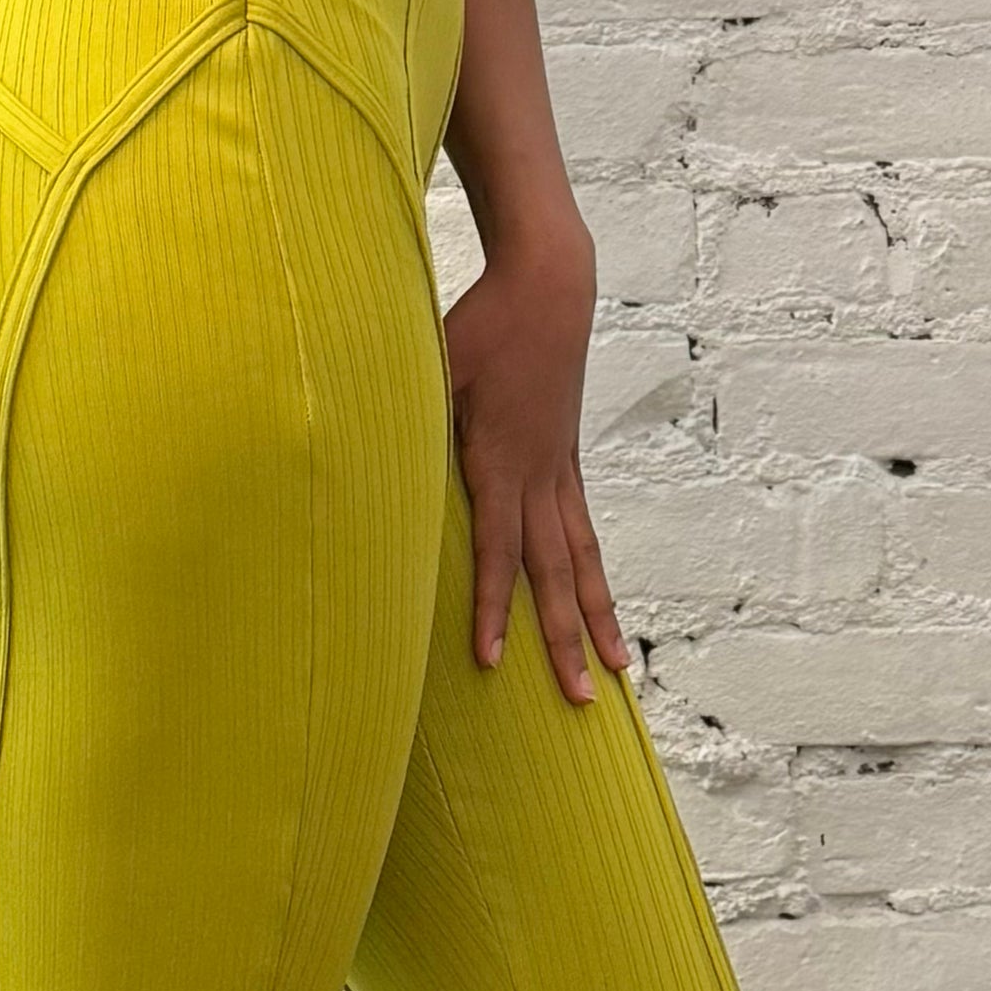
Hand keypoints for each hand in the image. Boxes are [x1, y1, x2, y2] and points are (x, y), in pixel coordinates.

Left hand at [443, 226, 631, 705]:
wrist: (549, 288)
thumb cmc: (480, 325)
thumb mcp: (433, 369)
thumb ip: (411, 422)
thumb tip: (371, 462)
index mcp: (500, 461)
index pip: (497, 552)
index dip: (494, 609)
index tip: (494, 662)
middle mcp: (539, 476)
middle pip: (554, 574)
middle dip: (564, 641)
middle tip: (583, 702)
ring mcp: (560, 470)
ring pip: (583, 559)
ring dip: (597, 618)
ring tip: (618, 669)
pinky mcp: (567, 459)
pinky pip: (584, 530)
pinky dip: (593, 572)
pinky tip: (598, 603)